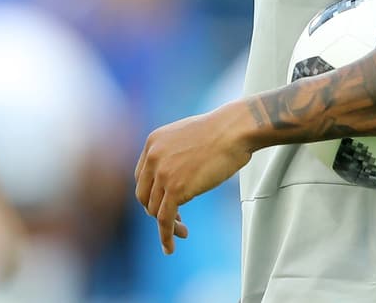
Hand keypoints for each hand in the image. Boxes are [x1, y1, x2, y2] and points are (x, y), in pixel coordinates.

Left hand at [134, 103, 255, 254]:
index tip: (166, 203)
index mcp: (153, 143)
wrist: (234, 130)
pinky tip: (171, 246)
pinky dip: (166, 236)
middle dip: (156, 210)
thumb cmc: (221, 131)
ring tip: (183, 231)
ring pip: (154, 210)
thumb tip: (176, 172)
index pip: (142, 177)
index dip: (152, 194)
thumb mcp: (187, 136)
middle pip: (144, 195)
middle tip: (176, 219)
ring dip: (167, 225)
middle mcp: (153, 157)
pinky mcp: (176, 189)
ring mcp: (162, 173)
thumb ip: (174, 152)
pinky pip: (164, 219)